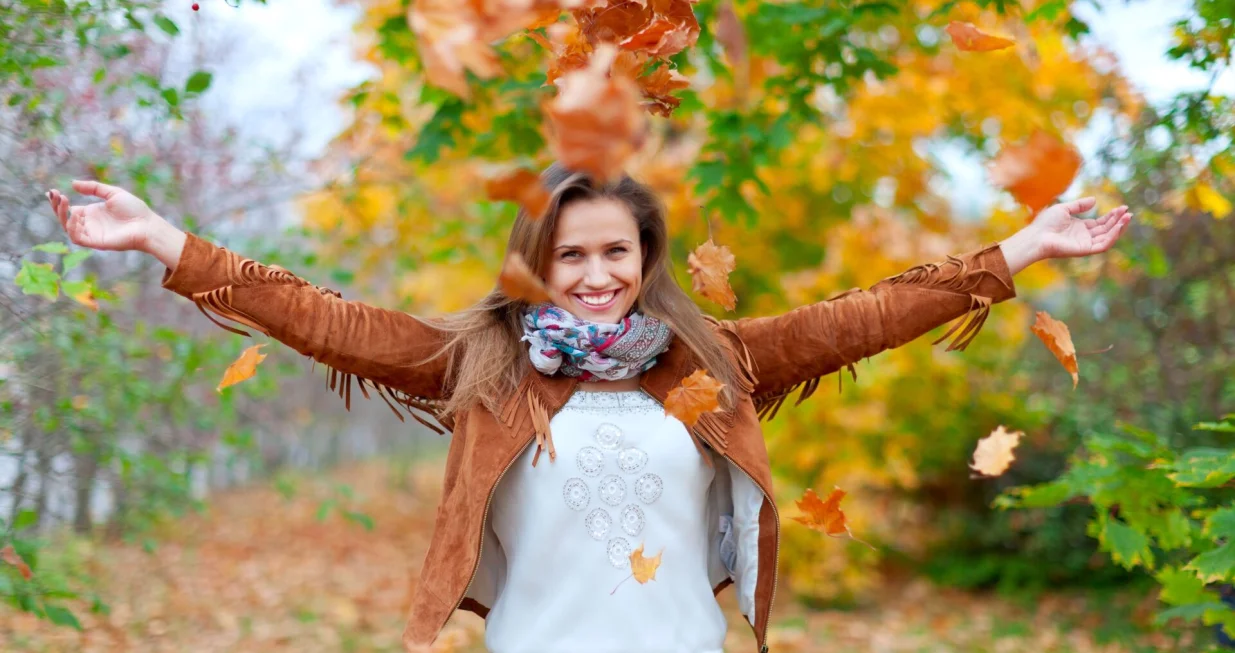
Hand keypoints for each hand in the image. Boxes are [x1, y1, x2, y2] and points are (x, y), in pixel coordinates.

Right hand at [46, 180, 158, 251]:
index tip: (52, 191)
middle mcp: (89, 224)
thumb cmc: (134, 210)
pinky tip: (74, 215)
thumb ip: (94, 188)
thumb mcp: (112, 193)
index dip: (58, 202)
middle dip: (57, 207)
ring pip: (68, 228)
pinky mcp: (96, 242)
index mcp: (91, 213)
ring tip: (64, 201)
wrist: (147, 224)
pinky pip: (77, 238)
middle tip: (55, 195)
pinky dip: (72, 228)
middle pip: (65, 218)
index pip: (69, 209)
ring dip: (62, 215)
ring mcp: (92, 233)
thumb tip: (73, 184)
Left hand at [999, 198, 1132, 274]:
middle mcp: (1084, 236)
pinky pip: (1103, 245)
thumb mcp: (1064, 209)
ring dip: (1119, 228)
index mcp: (1080, 228)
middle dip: (1118, 220)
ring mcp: (1085, 244)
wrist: (1036, 236)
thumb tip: (1095, 200)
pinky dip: (1112, 237)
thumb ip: (1079, 205)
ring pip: (1107, 237)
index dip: (1112, 216)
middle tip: (1128, 211)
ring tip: (1127, 217)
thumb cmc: (1045, 223)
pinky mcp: (1085, 250)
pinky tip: (1118, 226)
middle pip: (1106, 229)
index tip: (1122, 207)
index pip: (1101, 223)